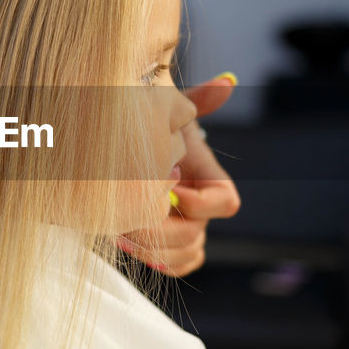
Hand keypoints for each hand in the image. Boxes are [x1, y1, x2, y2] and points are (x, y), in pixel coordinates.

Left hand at [118, 74, 240, 276]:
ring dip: (154, 248)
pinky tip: (130, 245)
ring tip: (120, 233)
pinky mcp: (168, 245)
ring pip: (187, 253)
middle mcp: (200, 207)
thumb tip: (227, 82)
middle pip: (198, 234)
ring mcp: (186, 227)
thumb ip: (196, 101)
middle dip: (161, 229)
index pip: (226, 202)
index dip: (200, 203)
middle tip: (126, 219)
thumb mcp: (168, 112)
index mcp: (206, 178)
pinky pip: (176, 266)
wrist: (122, 150)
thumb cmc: (147, 128)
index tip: (168, 190)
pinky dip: (158, 262)